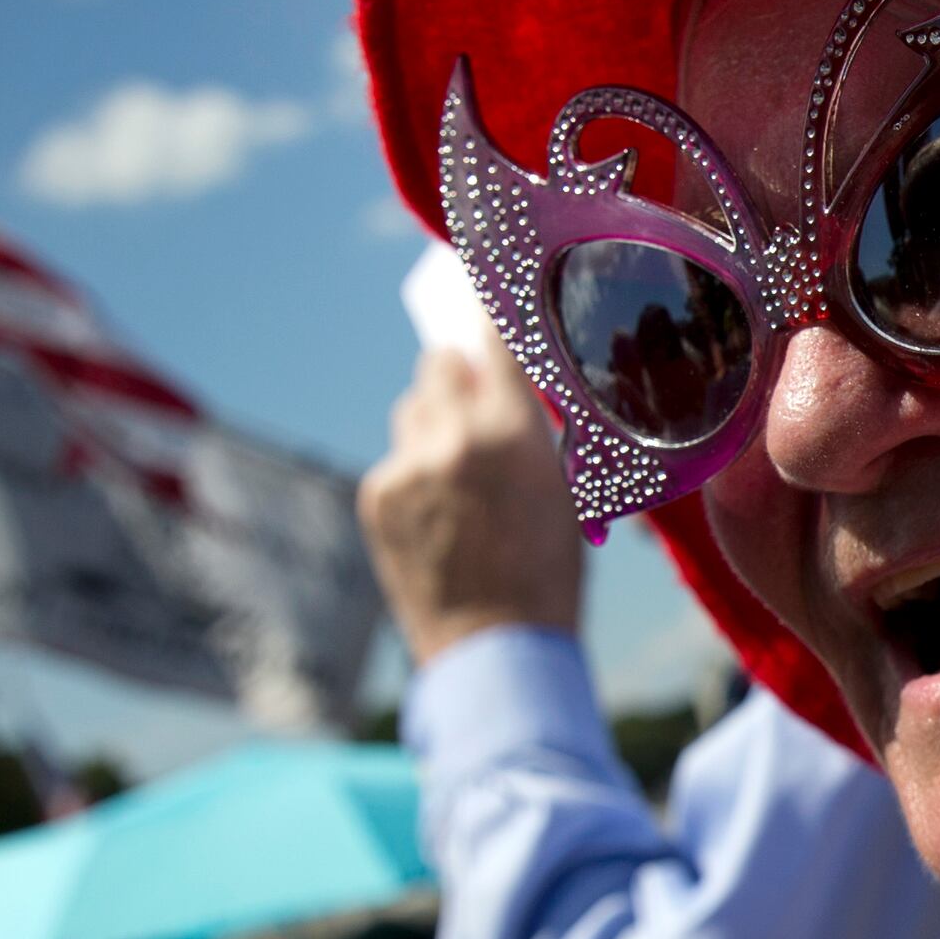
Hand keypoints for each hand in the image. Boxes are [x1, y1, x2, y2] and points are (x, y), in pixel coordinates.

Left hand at [356, 320, 585, 661]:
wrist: (497, 648)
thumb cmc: (547, 573)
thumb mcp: (563, 488)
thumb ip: (528, 429)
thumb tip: (504, 385)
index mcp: (510, 429)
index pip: (493, 335)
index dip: (492, 310)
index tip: (490, 290)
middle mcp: (452, 435)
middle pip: (438, 361)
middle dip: (458, 374)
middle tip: (477, 401)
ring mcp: (407, 466)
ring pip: (413, 409)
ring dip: (434, 422)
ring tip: (461, 472)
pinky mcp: (376, 495)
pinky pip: (396, 459)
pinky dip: (415, 474)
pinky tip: (440, 515)